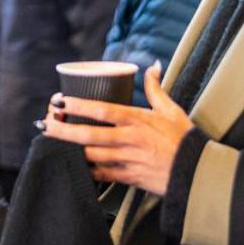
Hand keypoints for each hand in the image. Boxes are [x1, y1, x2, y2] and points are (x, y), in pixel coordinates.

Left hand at [42, 64, 192, 195]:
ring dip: (70, 150)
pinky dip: (86, 170)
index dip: (78, 105)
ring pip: (92, 155)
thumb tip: (153, 66)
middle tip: (45, 124)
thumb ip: (156, 89)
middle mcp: (130, 139)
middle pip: (90, 134)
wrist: (198, 173)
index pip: (102, 109)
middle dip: (64, 131)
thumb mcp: (171, 110)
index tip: (60, 101)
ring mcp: (128, 160)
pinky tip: (71, 165)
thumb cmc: (184, 140)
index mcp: (137, 120)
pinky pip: (102, 174)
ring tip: (50, 143)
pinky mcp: (130, 178)